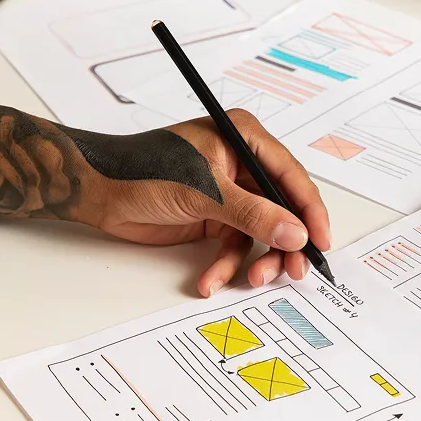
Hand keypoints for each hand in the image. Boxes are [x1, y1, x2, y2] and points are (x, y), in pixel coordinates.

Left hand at [88, 111, 331, 296]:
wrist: (99, 191)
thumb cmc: (144, 170)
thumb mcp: (204, 192)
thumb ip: (254, 214)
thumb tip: (295, 233)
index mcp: (246, 139)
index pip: (291, 176)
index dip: (310, 211)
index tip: (321, 241)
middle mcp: (243, 165)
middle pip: (282, 208)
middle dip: (286, 242)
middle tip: (295, 270)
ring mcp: (230, 193)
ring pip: (261, 232)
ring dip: (257, 260)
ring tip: (253, 279)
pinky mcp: (215, 217)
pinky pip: (234, 245)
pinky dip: (226, 266)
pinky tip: (211, 281)